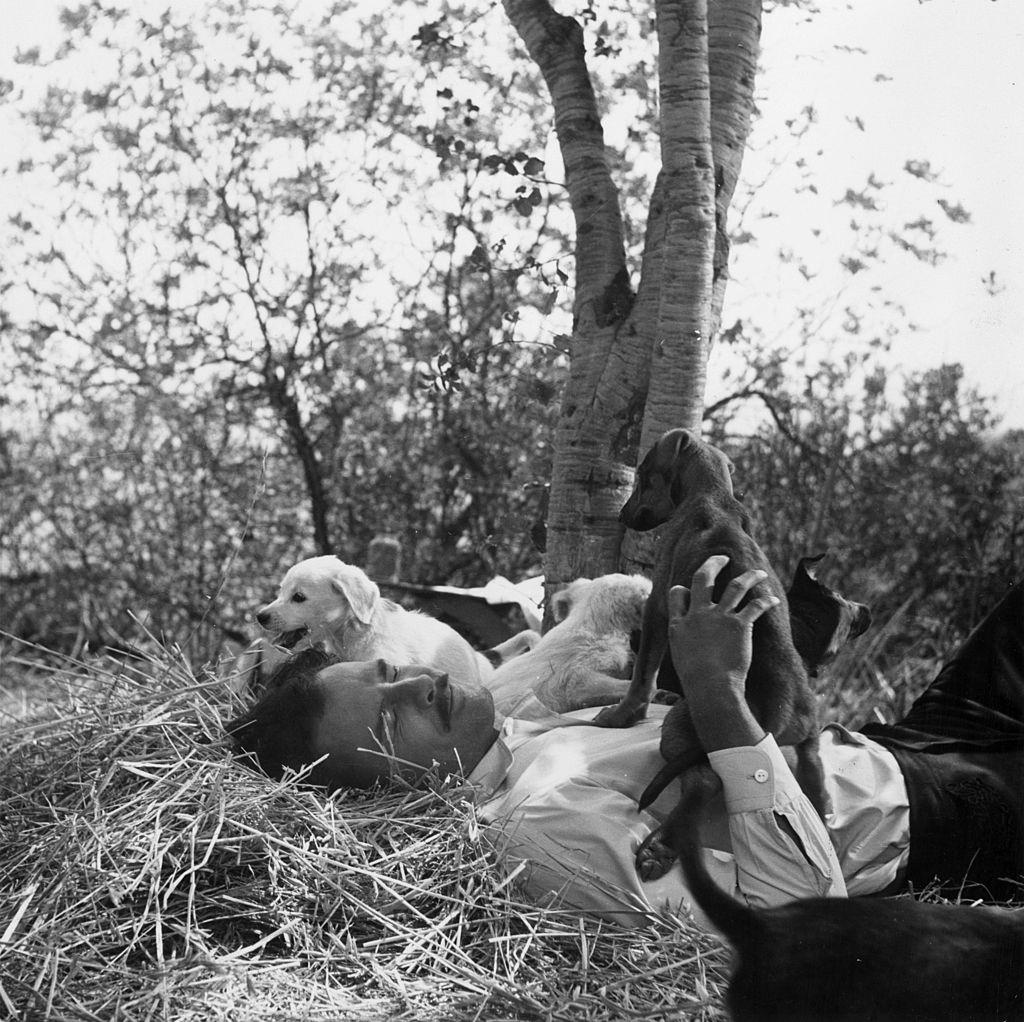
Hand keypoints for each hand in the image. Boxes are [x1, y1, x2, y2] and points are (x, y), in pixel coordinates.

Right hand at [668, 555, 778, 750]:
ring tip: (759, 573)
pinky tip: (774, 600)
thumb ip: (683, 645)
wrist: (711, 688)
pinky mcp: (740, 625)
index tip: (688, 589)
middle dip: (714, 564)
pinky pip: (756, 606)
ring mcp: (719, 618)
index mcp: (679, 624)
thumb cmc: (696, 681)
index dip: (682, 589)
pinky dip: (767, 601)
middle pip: (703, 578)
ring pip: (736, 586)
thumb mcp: (679, 659)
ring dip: (749, 577)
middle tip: (723, 558)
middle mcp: (698, 615)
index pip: (677, 594)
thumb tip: (689, 649)